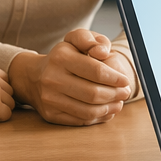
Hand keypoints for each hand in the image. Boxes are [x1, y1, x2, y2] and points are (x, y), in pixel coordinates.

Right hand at [7, 29, 133, 125]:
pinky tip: (107, 111)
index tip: (125, 81)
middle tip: (125, 93)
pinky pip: (80, 120)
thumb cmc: (63, 57)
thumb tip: (102, 52)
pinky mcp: (51, 115)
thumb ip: (92, 40)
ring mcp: (50, 99)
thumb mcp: (76, 39)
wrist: (34, 76)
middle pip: (93, 93)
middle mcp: (52, 79)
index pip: (96, 71)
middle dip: (115, 95)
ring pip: (88, 110)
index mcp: (61, 58)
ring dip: (109, 108)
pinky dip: (98, 117)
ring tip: (119, 103)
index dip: (115, 78)